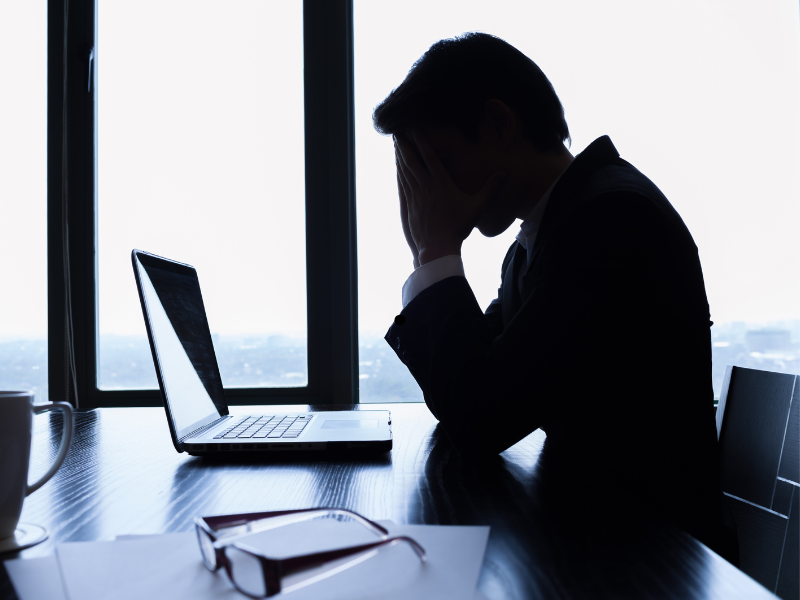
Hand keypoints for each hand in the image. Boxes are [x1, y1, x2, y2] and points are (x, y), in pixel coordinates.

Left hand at [394, 130, 505, 265]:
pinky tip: (397, 166)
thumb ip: (490, 190)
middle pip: (412, 162)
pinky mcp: (410, 206)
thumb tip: (504, 174)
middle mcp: (426, 188)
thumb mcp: (477, 208)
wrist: (438, 248)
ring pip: (405, 172)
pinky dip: (399, 172)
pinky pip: (403, 185)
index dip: (422, 143)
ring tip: (395, 144)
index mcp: (442, 185)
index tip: (415, 130)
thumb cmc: (458, 228)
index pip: (430, 159)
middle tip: (397, 132)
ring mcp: (416, 197)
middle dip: (405, 145)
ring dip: (399, 156)